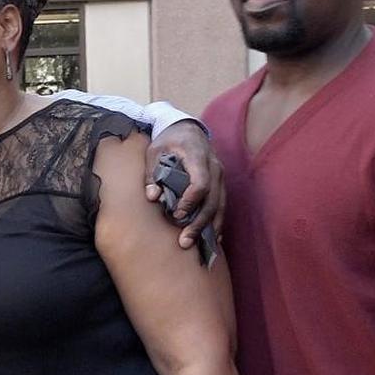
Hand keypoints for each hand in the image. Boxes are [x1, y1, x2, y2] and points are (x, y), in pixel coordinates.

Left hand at [144, 119, 224, 249]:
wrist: (187, 129)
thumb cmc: (168, 140)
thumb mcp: (154, 151)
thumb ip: (152, 173)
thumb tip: (152, 197)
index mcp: (198, 156)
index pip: (201, 183)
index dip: (190, 201)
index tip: (177, 214)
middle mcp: (215, 167)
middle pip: (213, 200)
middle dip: (199, 223)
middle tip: (184, 241)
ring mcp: (220, 176)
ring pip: (220, 206)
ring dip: (209, 227)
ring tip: (196, 246)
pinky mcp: (221, 184)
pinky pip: (222, 206)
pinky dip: (217, 222)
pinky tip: (212, 240)